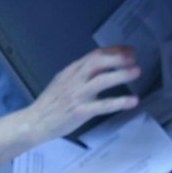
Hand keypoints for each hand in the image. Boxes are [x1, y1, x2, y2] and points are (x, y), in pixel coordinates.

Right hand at [27, 47, 141, 141]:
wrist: (35, 122)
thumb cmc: (51, 103)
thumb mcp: (63, 81)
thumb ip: (81, 74)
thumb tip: (102, 66)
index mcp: (72, 71)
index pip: (95, 55)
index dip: (114, 51)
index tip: (129, 51)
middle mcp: (75, 79)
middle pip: (98, 62)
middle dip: (118, 58)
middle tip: (134, 59)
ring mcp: (77, 95)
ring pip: (101, 80)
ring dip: (120, 74)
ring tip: (136, 71)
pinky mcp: (80, 112)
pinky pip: (103, 105)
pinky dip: (119, 102)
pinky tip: (132, 101)